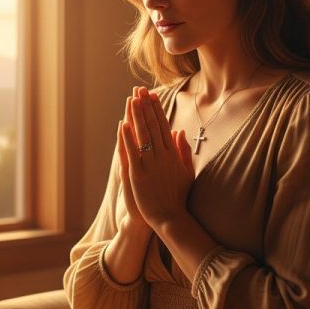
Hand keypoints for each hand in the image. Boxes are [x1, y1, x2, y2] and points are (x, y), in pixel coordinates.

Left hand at [121, 86, 194, 230]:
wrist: (171, 218)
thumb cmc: (178, 196)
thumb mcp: (187, 171)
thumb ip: (183, 151)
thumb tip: (179, 131)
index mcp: (172, 154)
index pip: (164, 126)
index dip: (157, 110)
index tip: (152, 96)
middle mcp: (162, 156)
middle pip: (153, 126)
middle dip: (145, 107)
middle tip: (140, 90)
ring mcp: (150, 165)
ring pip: (142, 135)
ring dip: (136, 116)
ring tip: (131, 100)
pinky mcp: (138, 174)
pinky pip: (132, 152)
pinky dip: (127, 138)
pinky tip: (123, 125)